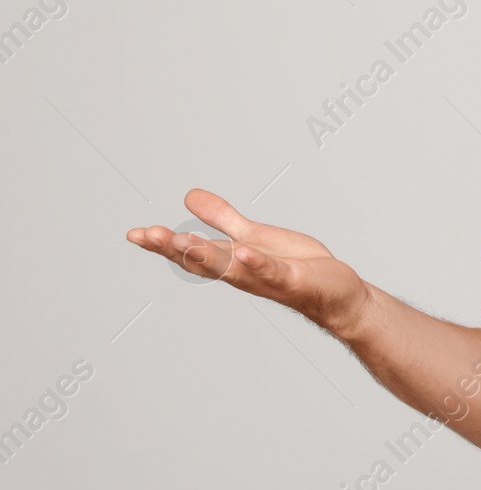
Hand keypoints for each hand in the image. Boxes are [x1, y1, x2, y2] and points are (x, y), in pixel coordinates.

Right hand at [127, 188, 371, 338]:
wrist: (335, 293)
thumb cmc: (295, 266)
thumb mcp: (254, 235)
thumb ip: (223, 219)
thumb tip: (189, 196)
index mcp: (231, 260)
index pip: (192, 252)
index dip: (163, 244)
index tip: (135, 234)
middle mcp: (242, 273)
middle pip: (203, 261)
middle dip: (175, 248)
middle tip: (148, 235)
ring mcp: (266, 278)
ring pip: (231, 267)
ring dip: (207, 256)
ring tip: (182, 240)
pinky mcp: (293, 279)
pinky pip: (272, 271)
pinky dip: (258, 263)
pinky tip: (244, 252)